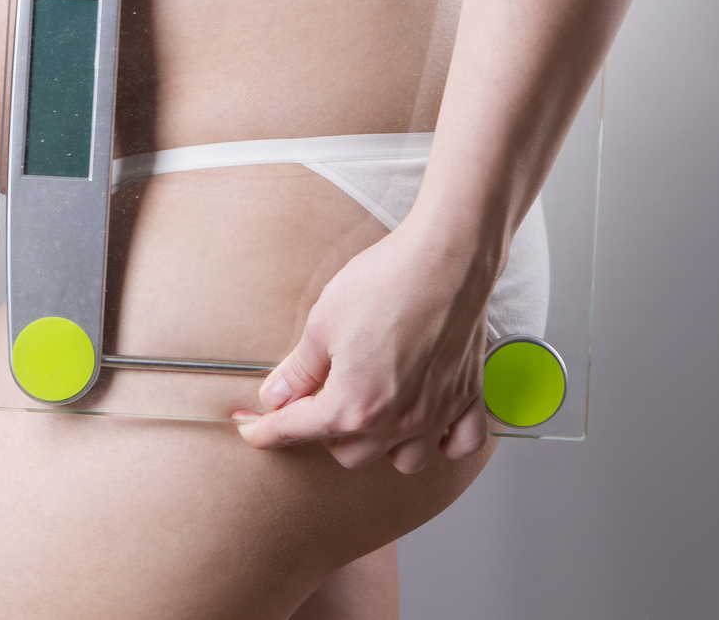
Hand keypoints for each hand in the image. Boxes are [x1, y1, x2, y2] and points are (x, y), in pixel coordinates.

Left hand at [230, 220, 496, 471]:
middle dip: (324, 432)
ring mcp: (435, 412)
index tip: (252, 430)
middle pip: (348, 453)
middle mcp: (397, 422)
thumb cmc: (387, 283)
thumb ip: (300, 369)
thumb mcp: (323, 323)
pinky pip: (460, 443)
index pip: (296, 431)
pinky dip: (444, 442)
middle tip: (314, 400)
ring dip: (380, 445)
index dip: (265, 430)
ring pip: (403, 461)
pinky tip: (427, 424)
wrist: (446, 257)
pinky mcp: (466, 395)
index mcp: (353, 406)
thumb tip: (277, 394)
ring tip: (368, 414)